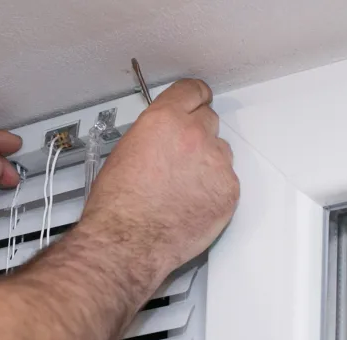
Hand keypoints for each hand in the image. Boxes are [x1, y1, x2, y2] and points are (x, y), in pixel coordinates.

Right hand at [81, 79, 238, 273]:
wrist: (127, 242)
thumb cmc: (117, 206)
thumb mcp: (125, 152)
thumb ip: (152, 135)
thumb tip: (162, 138)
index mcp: (164, 120)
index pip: (192, 91)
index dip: (195, 97)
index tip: (199, 99)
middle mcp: (194, 136)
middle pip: (209, 120)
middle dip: (198, 134)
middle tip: (184, 155)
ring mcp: (216, 164)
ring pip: (221, 153)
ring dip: (207, 163)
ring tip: (183, 187)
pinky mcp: (229, 191)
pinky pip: (227, 182)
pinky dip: (215, 190)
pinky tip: (192, 202)